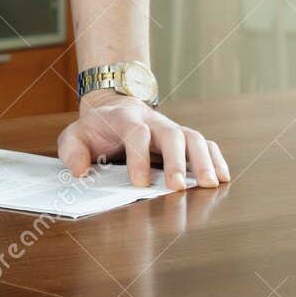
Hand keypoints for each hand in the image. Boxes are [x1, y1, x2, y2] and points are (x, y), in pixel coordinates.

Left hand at [58, 91, 229, 188]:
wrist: (114, 110)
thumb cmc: (96, 130)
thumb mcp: (75, 135)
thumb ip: (72, 151)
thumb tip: (80, 171)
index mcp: (124, 119)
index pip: (135, 133)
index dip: (138, 157)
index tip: (140, 183)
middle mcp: (152, 121)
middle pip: (170, 134)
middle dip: (175, 160)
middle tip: (177, 187)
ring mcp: (170, 128)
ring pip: (193, 137)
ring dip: (203, 160)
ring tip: (210, 184)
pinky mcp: (183, 138)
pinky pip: (205, 144)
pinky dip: (216, 158)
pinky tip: (223, 177)